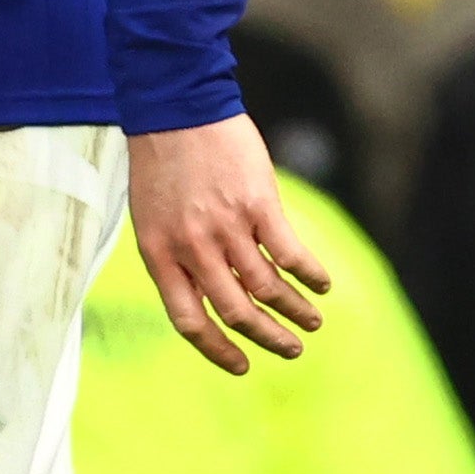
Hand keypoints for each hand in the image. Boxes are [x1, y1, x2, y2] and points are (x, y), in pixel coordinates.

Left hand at [128, 113, 329, 375]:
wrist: (177, 108)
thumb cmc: (162, 162)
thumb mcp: (152, 218)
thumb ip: (177, 257)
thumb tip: (209, 292)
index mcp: (160, 257)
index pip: (190, 322)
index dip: (218, 351)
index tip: (243, 365)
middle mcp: (192, 249)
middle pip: (236, 311)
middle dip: (268, 338)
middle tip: (291, 350)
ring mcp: (226, 227)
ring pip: (267, 287)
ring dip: (295, 309)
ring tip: (313, 321)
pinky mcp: (257, 204)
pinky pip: (289, 252)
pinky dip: (310, 273)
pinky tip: (323, 283)